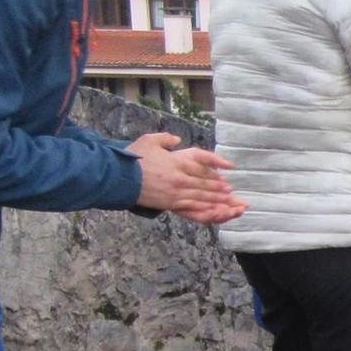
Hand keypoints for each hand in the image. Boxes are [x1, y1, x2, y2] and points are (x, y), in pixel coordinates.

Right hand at [129, 134, 244, 223]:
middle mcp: (181, 176)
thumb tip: (176, 139)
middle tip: (230, 189)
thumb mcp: (149, 140)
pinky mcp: (171, 203)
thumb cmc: (133, 158)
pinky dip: (205, 209)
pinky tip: (214, 211)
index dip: (218, 163)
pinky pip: (192, 207)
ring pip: (202, 195)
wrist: (120, 177)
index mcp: (177, 159)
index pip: (203, 160)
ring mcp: (177, 191)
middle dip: (219, 186)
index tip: (229, 166)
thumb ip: (165, 139)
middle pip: (206, 181)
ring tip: (228, 201)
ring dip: (217, 199)